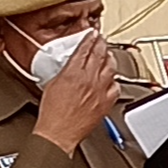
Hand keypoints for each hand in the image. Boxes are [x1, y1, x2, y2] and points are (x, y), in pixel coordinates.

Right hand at [28, 34, 120, 152]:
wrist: (59, 133)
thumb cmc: (52, 113)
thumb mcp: (53, 83)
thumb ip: (65, 71)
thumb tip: (70, 66)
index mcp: (74, 72)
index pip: (86, 48)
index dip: (90, 38)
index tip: (92, 34)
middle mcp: (89, 79)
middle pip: (100, 54)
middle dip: (102, 44)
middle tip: (102, 40)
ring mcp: (100, 91)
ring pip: (111, 68)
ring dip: (110, 59)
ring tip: (108, 55)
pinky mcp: (106, 103)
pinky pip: (115, 87)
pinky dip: (114, 81)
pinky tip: (111, 80)